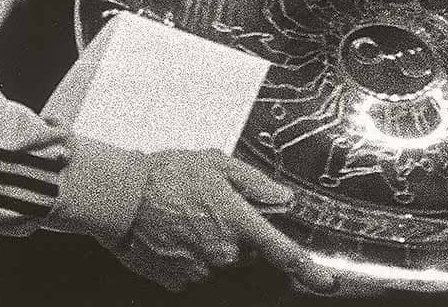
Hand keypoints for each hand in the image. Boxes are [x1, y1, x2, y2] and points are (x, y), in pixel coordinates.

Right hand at [116, 149, 337, 294]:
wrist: (120, 197)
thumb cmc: (166, 176)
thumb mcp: (217, 165)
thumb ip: (255, 184)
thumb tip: (282, 198)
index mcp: (239, 225)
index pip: (284, 254)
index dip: (310, 272)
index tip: (327, 282)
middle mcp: (224, 255)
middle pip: (248, 257)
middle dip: (240, 239)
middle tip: (214, 214)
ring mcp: (200, 272)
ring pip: (222, 266)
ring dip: (215, 248)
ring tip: (190, 221)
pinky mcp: (178, 283)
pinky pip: (197, 274)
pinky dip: (192, 258)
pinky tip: (177, 236)